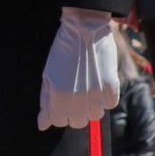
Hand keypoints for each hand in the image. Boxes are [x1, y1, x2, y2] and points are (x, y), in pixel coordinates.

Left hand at [37, 7, 120, 129]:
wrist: (84, 30)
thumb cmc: (61, 52)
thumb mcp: (47, 75)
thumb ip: (45, 102)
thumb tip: (42, 125)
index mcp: (59, 97)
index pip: (59, 122)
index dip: (58, 113)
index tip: (60, 102)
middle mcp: (78, 100)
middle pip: (78, 122)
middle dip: (73, 112)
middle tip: (73, 95)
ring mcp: (97, 95)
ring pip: (95, 116)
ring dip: (90, 106)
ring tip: (86, 89)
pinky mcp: (112, 88)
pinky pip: (110, 105)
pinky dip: (104, 98)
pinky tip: (98, 84)